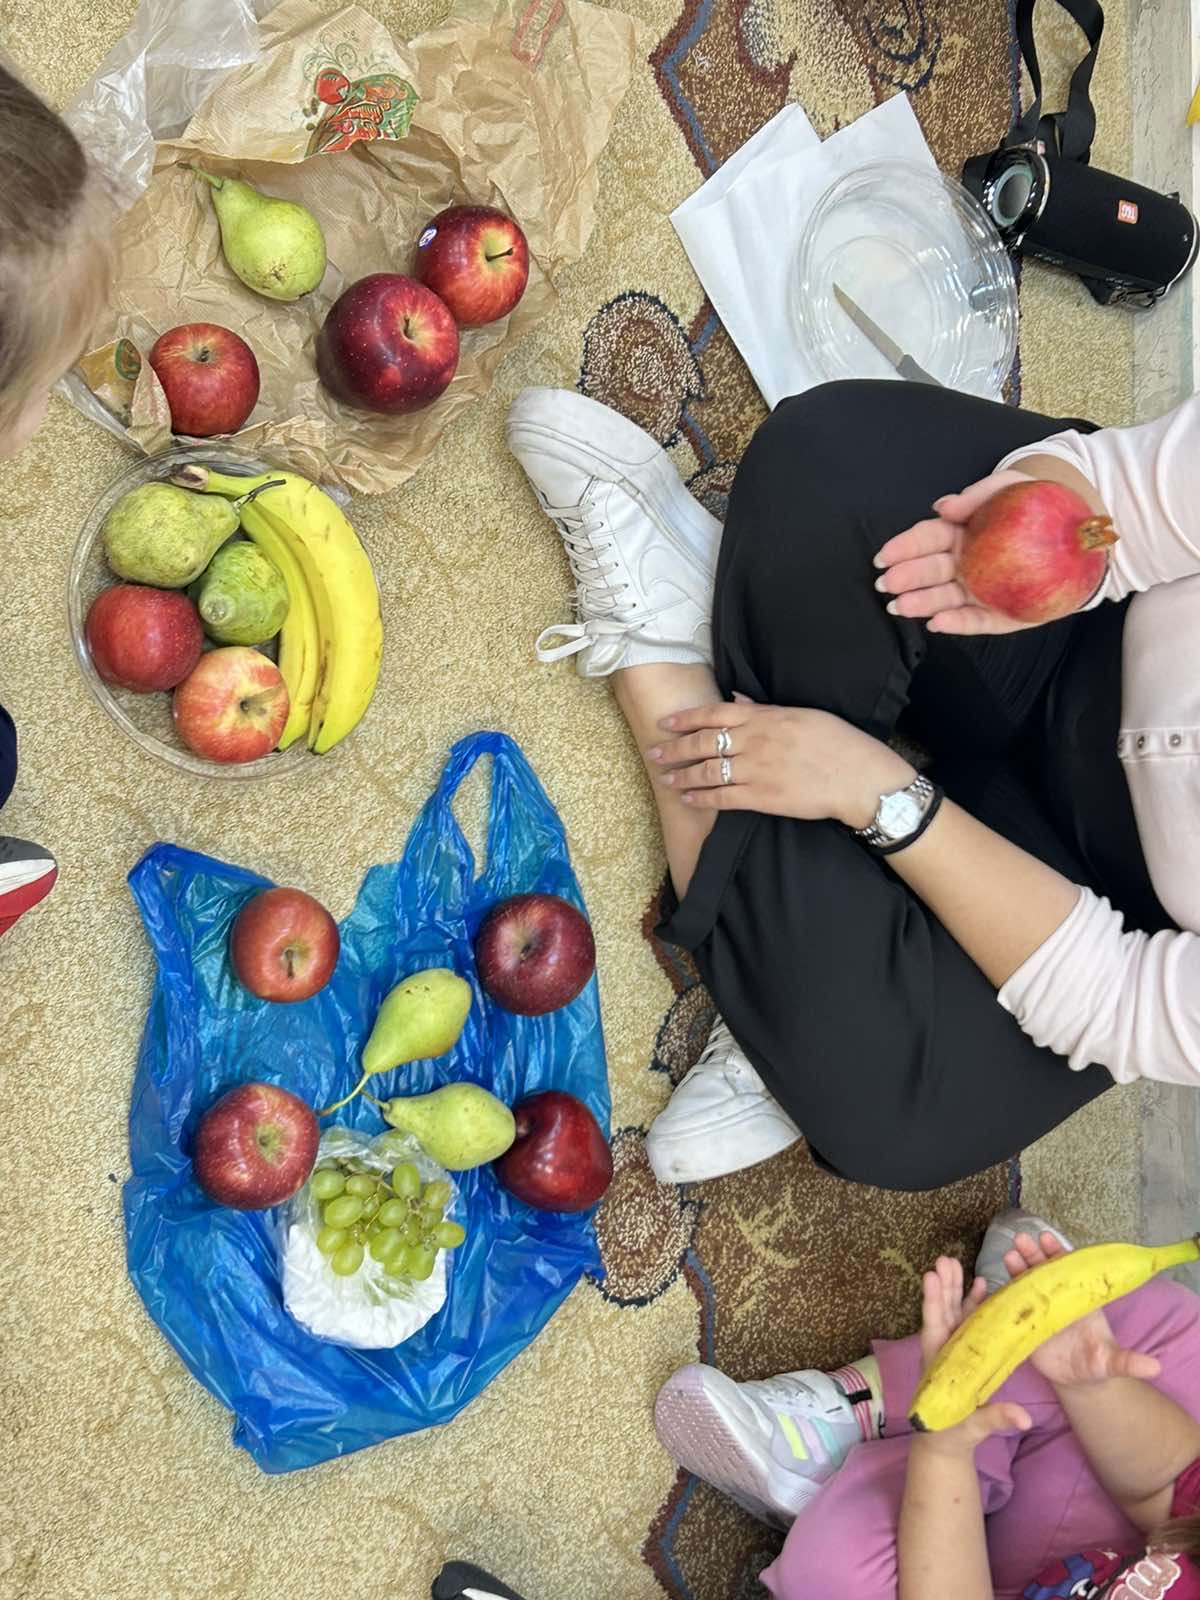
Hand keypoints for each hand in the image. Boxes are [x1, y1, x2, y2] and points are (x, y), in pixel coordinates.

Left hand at [649, 698, 914, 826]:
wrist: (859, 777)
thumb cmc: (838, 742)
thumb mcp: (803, 714)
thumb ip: (765, 709)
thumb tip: (738, 700)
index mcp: (765, 717)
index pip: (713, 714)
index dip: (685, 718)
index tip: (665, 722)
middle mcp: (755, 741)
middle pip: (703, 743)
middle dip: (674, 749)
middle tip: (653, 754)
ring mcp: (757, 770)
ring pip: (708, 772)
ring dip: (682, 776)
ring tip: (666, 779)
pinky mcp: (762, 798)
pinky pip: (723, 798)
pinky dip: (702, 798)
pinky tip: (689, 799)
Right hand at [875, 470, 1037, 635]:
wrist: (1081, 535)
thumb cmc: (1038, 507)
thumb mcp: (1010, 487)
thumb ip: (978, 493)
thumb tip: (942, 507)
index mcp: (961, 535)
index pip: (927, 539)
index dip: (904, 547)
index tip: (885, 555)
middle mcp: (964, 565)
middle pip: (930, 571)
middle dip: (906, 577)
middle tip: (888, 583)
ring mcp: (980, 591)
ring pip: (945, 599)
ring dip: (921, 603)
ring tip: (901, 606)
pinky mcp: (1000, 614)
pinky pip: (975, 621)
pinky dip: (956, 623)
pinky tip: (937, 623)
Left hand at [916, 1255, 1032, 1455]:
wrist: (944, 1442)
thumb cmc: (952, 1434)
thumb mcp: (972, 1428)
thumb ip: (995, 1419)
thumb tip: (1023, 1418)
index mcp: (938, 1364)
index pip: (934, 1329)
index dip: (933, 1303)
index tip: (930, 1277)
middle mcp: (943, 1350)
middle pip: (942, 1313)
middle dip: (944, 1286)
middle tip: (945, 1259)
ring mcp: (953, 1347)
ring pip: (953, 1312)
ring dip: (955, 1288)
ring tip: (956, 1261)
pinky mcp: (963, 1350)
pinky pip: (967, 1321)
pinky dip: (972, 1303)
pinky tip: (980, 1284)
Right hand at [1001, 1231, 1162, 1390]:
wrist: (1077, 1379)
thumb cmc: (1096, 1364)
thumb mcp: (1112, 1363)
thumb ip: (1129, 1362)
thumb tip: (1157, 1367)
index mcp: (1079, 1300)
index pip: (1068, 1271)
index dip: (1058, 1254)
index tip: (1048, 1239)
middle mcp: (1057, 1299)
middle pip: (1043, 1271)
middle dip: (1033, 1254)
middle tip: (1022, 1239)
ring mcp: (1039, 1309)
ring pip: (1026, 1283)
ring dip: (1017, 1268)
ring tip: (1009, 1256)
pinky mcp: (1024, 1324)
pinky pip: (1012, 1304)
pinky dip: (1003, 1293)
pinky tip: (993, 1283)